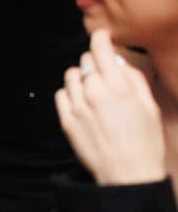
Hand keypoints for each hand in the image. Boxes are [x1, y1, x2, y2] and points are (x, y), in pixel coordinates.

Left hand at [54, 27, 164, 185]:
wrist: (129, 175)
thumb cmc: (145, 143)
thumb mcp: (150, 107)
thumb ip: (134, 80)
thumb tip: (120, 63)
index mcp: (118, 87)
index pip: (100, 48)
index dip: (100, 38)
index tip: (102, 36)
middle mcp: (94, 92)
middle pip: (85, 61)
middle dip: (95, 63)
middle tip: (105, 75)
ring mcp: (78, 106)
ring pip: (71, 76)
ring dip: (82, 78)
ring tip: (95, 92)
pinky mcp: (66, 119)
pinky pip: (62, 94)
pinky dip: (71, 94)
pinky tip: (83, 104)